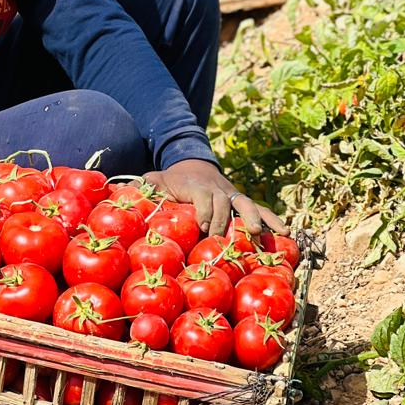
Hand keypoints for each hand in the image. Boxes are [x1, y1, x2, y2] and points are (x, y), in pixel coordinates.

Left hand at [146, 159, 288, 238]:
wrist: (192, 164)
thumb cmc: (171, 180)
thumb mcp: (156, 181)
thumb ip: (144, 187)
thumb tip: (121, 190)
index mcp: (196, 186)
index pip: (203, 197)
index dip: (205, 211)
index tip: (203, 227)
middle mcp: (217, 189)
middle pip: (225, 203)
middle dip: (226, 221)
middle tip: (225, 239)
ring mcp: (231, 195)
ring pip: (246, 204)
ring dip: (255, 218)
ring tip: (261, 234)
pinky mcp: (240, 202)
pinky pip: (258, 209)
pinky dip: (271, 218)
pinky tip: (283, 232)